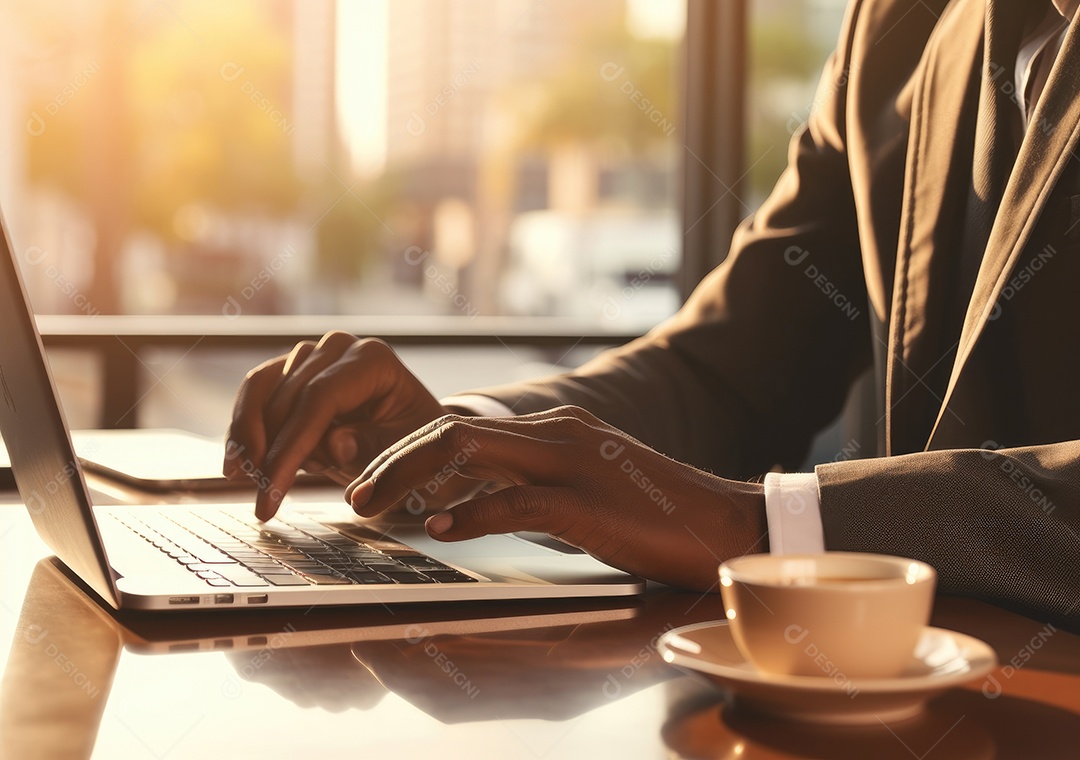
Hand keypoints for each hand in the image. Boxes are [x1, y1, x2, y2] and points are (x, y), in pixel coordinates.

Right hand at [224, 331, 458, 519]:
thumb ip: (373, 447)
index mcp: (373, 360)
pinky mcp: (292, 368)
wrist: (414, 432)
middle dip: (268, 452)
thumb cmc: (417, 445)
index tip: (271, 490)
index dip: (290, 448)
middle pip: (286, 397)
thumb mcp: (407, 454)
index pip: (318, 400)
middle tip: (263, 498)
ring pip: (261, 390)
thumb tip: (334, 444)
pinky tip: (235, 466)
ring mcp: (313, 354)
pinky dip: (243, 428)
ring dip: (248, 439)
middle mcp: (339, 347)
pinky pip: (256, 393)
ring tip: (245, 482)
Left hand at [346, 406, 768, 589]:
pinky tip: (444, 529)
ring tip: (373, 504)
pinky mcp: (588, 503)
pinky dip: (472, 513)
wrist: (726, 524)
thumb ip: (530, 489)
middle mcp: (557, 433)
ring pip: (471, 451)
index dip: (409, 448)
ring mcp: (573, 463)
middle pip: (454, 429)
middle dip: (393, 458)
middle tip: (354, 491)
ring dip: (411, 477)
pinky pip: (516, 501)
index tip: (372, 475)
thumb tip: (466, 507)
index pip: (464, 425)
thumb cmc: (656, 516)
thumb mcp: (584, 491)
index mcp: (555, 430)